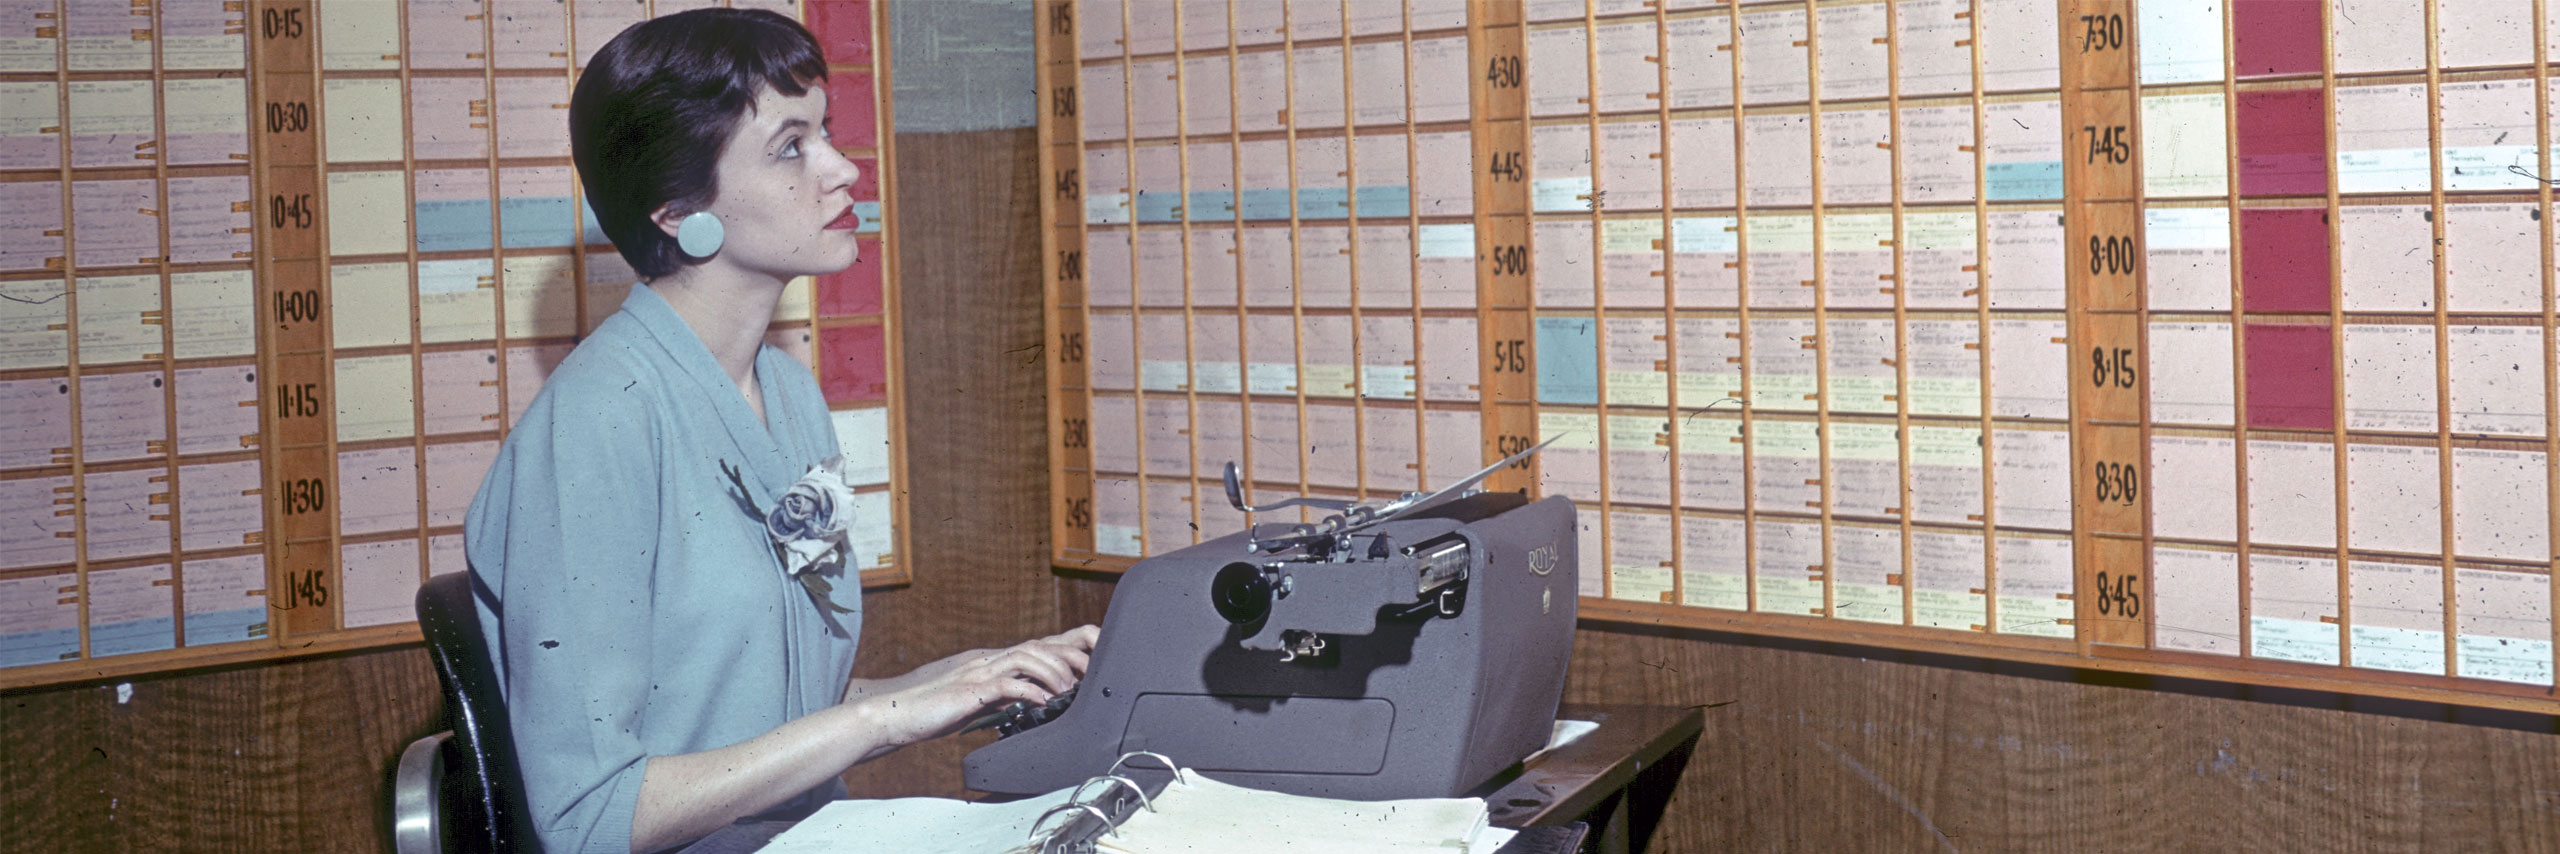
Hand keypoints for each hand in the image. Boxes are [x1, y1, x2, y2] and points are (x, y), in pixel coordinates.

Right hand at [850, 625, 1099, 748]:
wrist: (890, 713)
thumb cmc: (929, 710)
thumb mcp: (974, 700)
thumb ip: (999, 695)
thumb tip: (1026, 700)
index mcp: (990, 661)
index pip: (1036, 644)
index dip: (1068, 644)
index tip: (1094, 652)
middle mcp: (987, 659)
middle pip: (1038, 644)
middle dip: (1071, 653)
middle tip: (1093, 671)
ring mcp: (976, 672)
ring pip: (1025, 656)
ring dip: (1053, 670)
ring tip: (1070, 688)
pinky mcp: (967, 691)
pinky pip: (1004, 685)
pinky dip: (1028, 690)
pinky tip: (1043, 701)